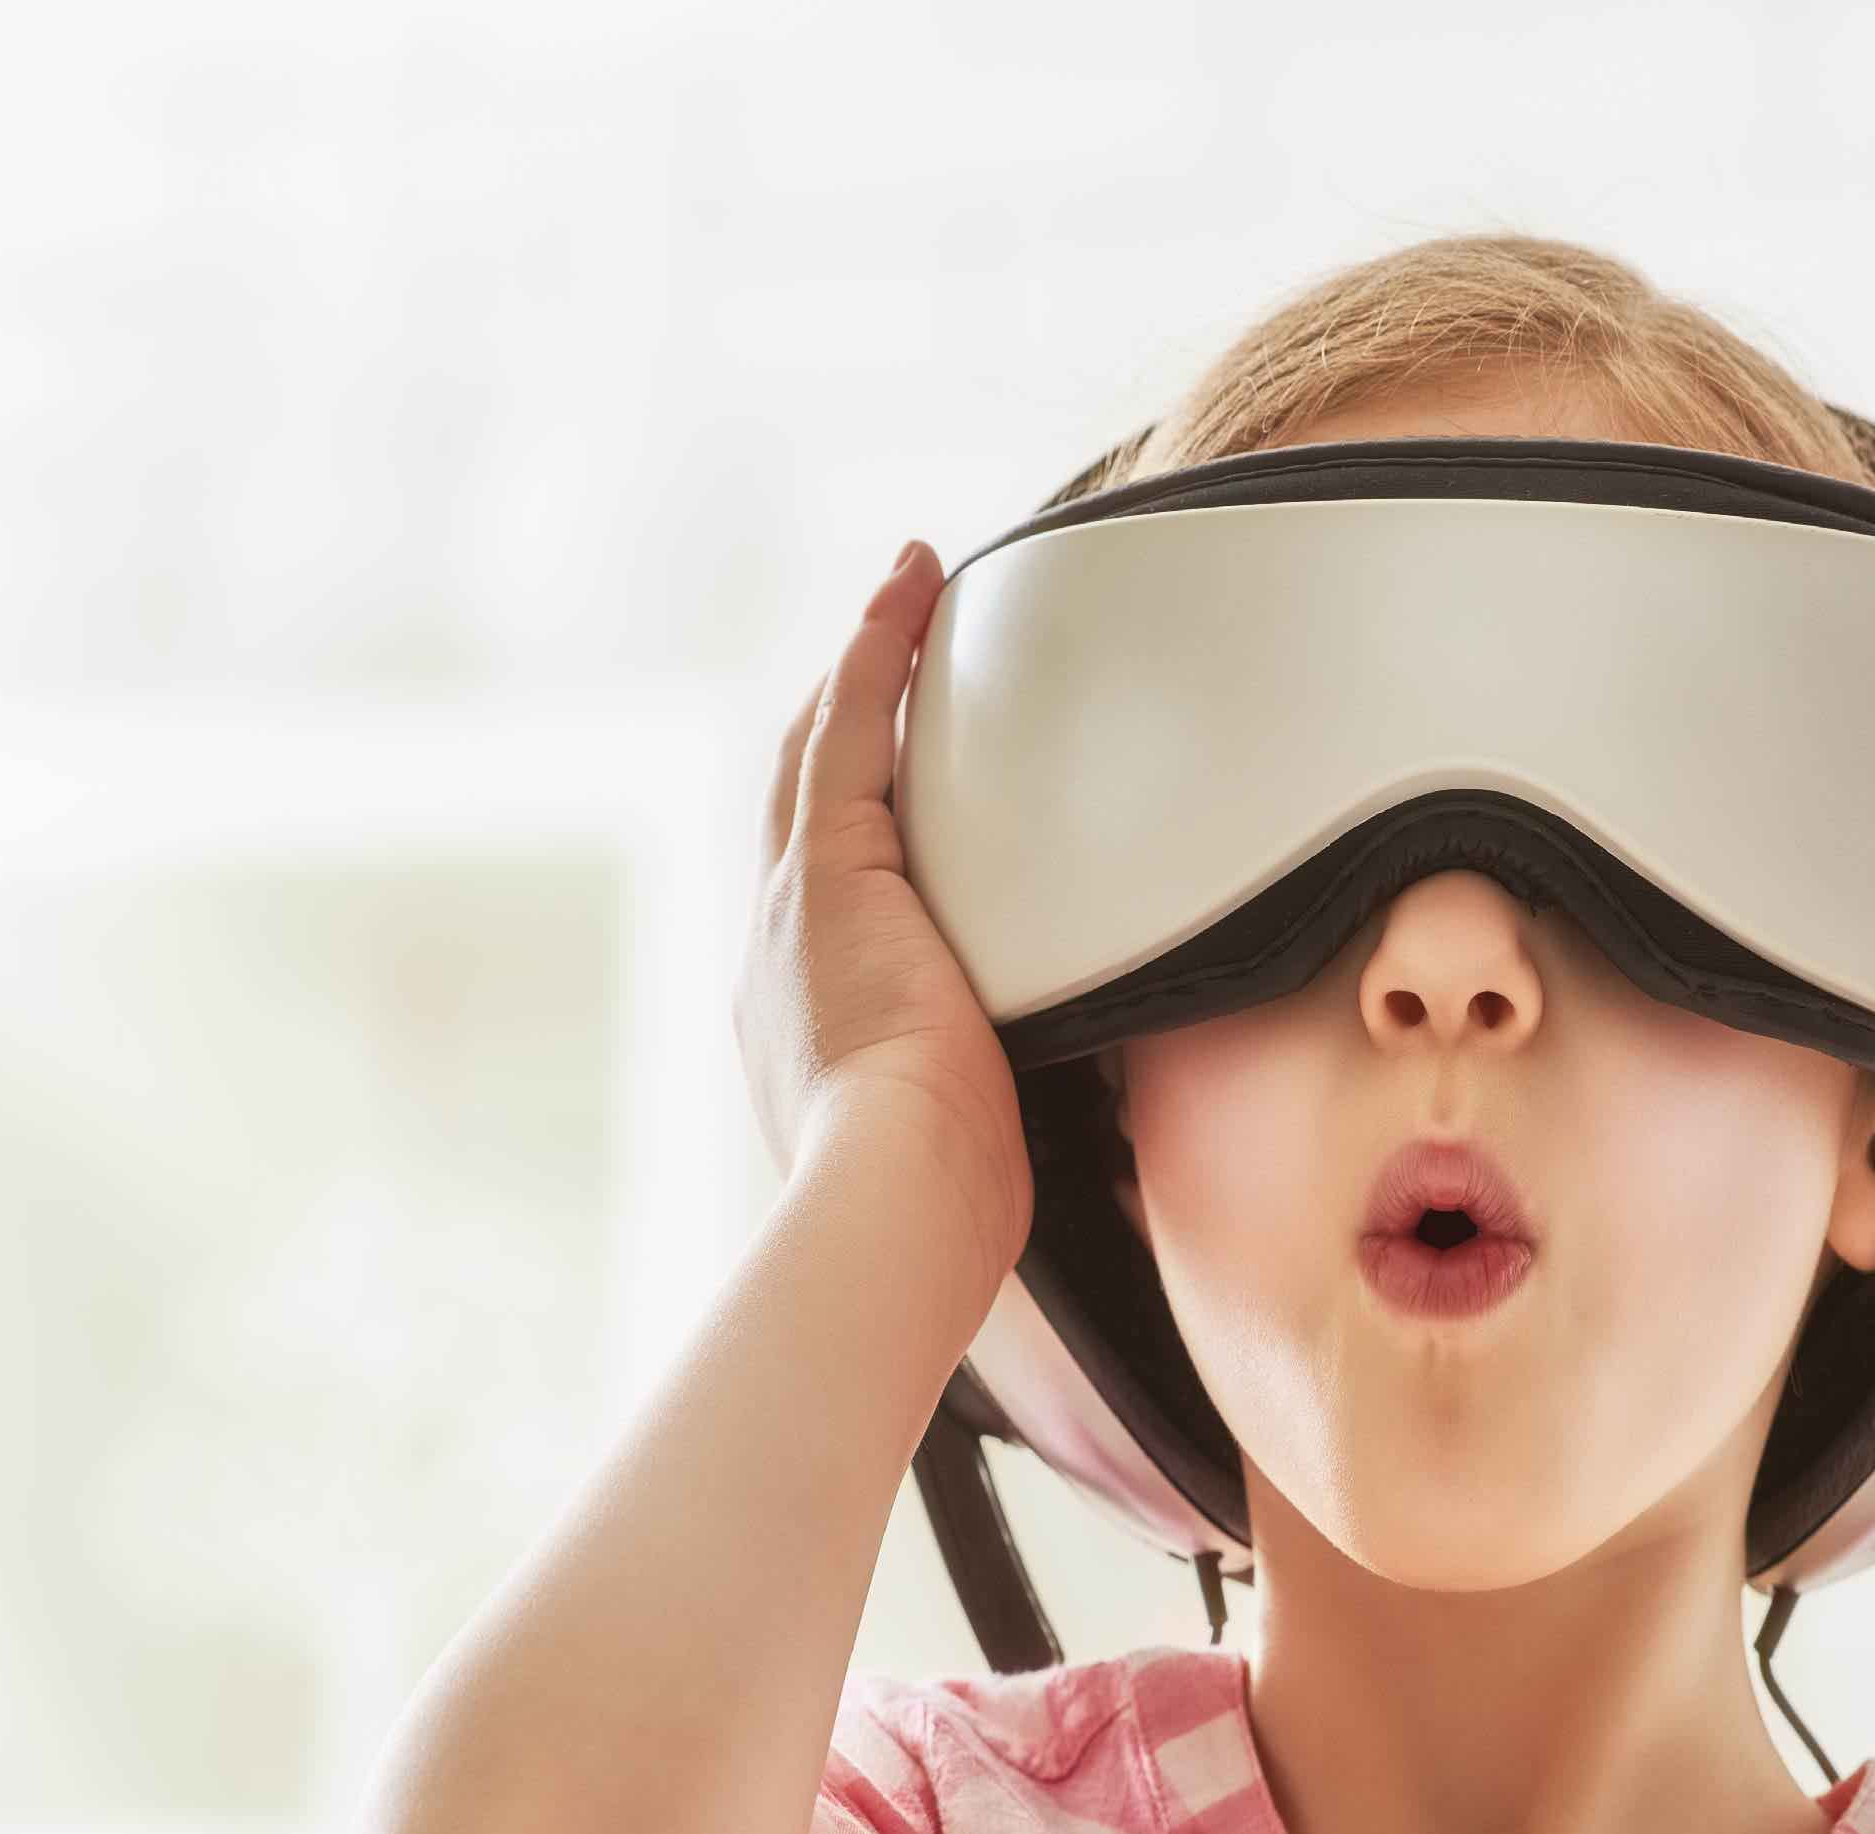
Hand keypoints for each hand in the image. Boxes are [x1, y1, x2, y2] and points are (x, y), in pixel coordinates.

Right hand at [735, 540, 1032, 1277]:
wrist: (889, 1199)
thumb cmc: (938, 1204)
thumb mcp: (971, 1136)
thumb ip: (1005, 1098)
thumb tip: (1095, 1117)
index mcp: (806, 1021)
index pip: (824, 902)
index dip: (846, 832)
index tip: (883, 792)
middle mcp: (779, 954)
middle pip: (800, 809)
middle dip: (835, 730)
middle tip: (877, 659)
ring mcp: (794, 906)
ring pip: (817, 756)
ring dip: (858, 670)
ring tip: (904, 601)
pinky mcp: (831, 870)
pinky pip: (848, 729)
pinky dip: (874, 653)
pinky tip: (909, 589)